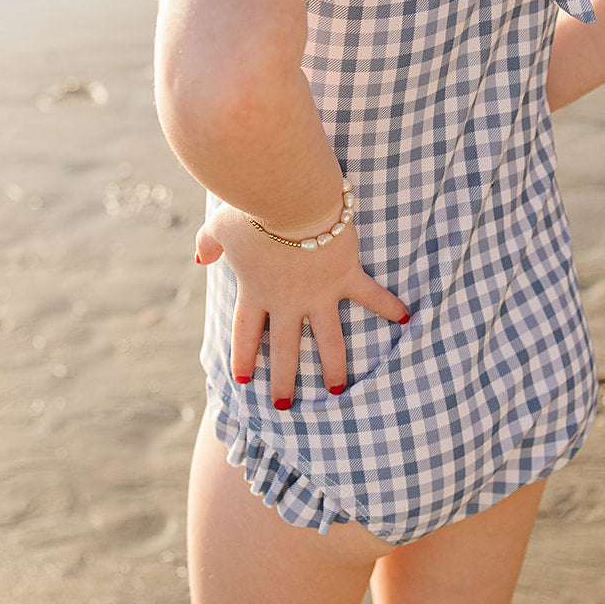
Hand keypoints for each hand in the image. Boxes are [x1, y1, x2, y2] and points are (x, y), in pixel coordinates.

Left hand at [195, 204, 409, 407]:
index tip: (243, 381)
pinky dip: (389, 306)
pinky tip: (405, 319)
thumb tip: (199, 256)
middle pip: (286, 348)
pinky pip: (371, 295)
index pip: (246, 333)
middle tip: (284, 404)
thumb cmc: (250, 208)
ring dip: (334, 365)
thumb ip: (208, 243)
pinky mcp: (345, 275)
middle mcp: (287, 301)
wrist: (288, 199)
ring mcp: (319, 293)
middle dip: (284, 378)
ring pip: (329, 339)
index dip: (244, 357)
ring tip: (337, 389)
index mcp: (255, 292)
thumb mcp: (220, 226)